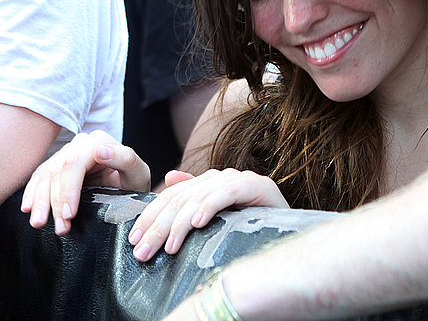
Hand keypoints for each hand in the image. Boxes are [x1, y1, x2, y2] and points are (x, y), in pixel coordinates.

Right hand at [20, 130, 151, 234]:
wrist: (129, 184)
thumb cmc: (134, 180)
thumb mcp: (138, 173)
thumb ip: (125, 159)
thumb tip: (98, 150)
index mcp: (98, 140)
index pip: (73, 164)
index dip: (68, 191)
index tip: (69, 214)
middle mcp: (80, 143)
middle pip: (57, 171)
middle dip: (54, 202)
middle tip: (60, 227)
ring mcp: (66, 152)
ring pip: (45, 175)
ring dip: (39, 202)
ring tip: (40, 224)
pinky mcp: (57, 164)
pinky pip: (39, 177)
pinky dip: (32, 194)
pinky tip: (28, 208)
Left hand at [129, 168, 288, 260]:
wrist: (293, 229)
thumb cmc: (252, 227)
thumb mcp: (217, 218)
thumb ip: (194, 199)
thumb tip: (169, 177)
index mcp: (210, 182)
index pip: (172, 196)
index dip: (151, 216)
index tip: (134, 239)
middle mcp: (222, 176)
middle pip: (181, 198)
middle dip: (158, 227)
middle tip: (142, 251)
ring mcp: (240, 179)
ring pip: (199, 198)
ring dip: (178, 225)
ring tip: (168, 247)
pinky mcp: (257, 186)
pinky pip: (226, 194)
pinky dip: (209, 208)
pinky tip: (196, 224)